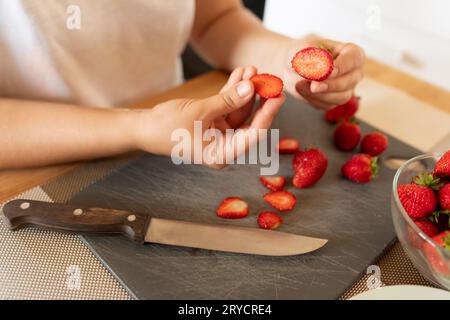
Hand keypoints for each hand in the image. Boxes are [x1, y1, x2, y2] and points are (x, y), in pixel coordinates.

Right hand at [134, 66, 285, 167]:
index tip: (278, 96)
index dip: (267, 114)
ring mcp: (219, 134)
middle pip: (250, 122)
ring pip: (240, 110)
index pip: (253, 135)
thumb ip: (227, 100)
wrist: (144, 128)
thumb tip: (251, 87)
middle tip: (268, 80)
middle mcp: (225, 146)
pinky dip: (233, 91)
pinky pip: (228, 105)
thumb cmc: (167, 127)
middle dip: (258, 99)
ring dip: (245, 90)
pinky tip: (240, 74)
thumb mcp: (200, 111)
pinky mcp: (213, 122)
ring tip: (251, 69)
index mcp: (223, 154)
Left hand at [283, 35, 364, 109]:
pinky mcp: (334, 100)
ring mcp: (346, 88)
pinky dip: (313, 99)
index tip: (328, 71)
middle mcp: (353, 71)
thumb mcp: (303, 50)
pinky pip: (327, 105)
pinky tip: (301, 90)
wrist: (292, 68)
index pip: (354, 59)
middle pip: (350, 81)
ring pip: (340, 97)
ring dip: (319, 95)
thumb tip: (321, 68)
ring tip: (299, 85)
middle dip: (330, 85)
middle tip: (313, 86)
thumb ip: (312, 57)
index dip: (342, 66)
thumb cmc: (301, 53)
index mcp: (350, 52)